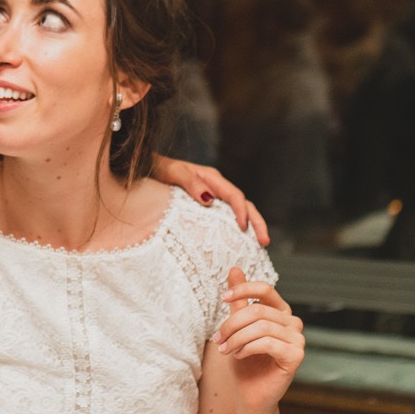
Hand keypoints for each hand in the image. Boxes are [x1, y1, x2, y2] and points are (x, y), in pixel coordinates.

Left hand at [150, 157, 269, 245]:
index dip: (241, 211)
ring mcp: (214, 196)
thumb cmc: (160, 169)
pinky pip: (227, 217)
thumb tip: (209, 199)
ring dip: (252, 227)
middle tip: (265, 242)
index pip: (234, 195)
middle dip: (257, 222)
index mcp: (212, 178)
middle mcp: (217, 187)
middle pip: (244, 204)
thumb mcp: (174, 173)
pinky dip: (238, 228)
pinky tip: (241, 243)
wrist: (149, 168)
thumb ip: (190, 183)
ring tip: (261, 245)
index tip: (244, 228)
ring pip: (239, 211)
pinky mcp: (209, 206)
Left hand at [213, 266, 303, 412]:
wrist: (250, 395)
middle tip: (218, 339)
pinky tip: (239, 356)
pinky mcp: (296, 355)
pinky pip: (267, 342)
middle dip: (232, 324)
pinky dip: (247, 347)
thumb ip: (239, 301)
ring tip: (226, 349)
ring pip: (261, 327)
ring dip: (237, 338)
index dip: (243, 289)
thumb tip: (235, 269)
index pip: (265, 289)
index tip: (223, 298)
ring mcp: (298, 339)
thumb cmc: (245, 362)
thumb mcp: (238, 328)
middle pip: (258, 311)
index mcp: (281, 312)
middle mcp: (293, 323)